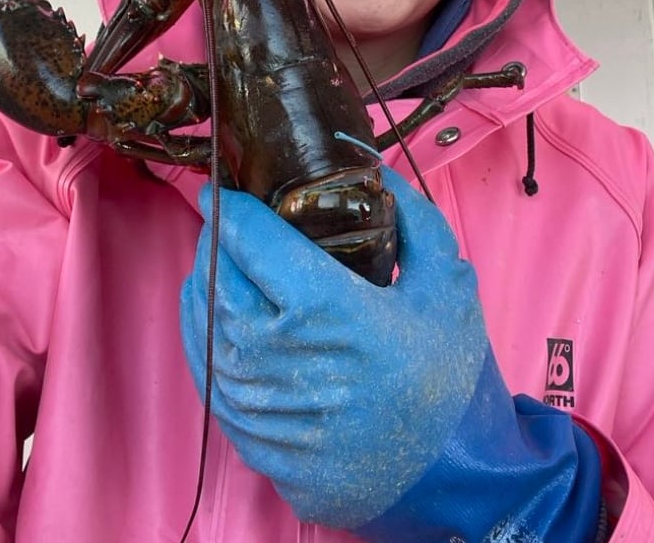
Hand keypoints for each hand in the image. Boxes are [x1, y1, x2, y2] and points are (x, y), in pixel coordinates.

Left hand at [180, 167, 490, 526]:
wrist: (450, 479)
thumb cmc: (446, 378)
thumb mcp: (448, 287)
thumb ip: (413, 221)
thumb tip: (375, 175)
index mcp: (329, 312)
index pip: (252, 243)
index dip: (228, 210)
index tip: (219, 192)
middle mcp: (282, 359)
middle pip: (217, 281)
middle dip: (214, 243)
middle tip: (225, 225)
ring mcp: (261, 409)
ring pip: (204, 328)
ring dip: (205, 287)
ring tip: (221, 265)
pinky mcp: (254, 443)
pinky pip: (209, 376)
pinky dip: (206, 336)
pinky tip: (220, 318)